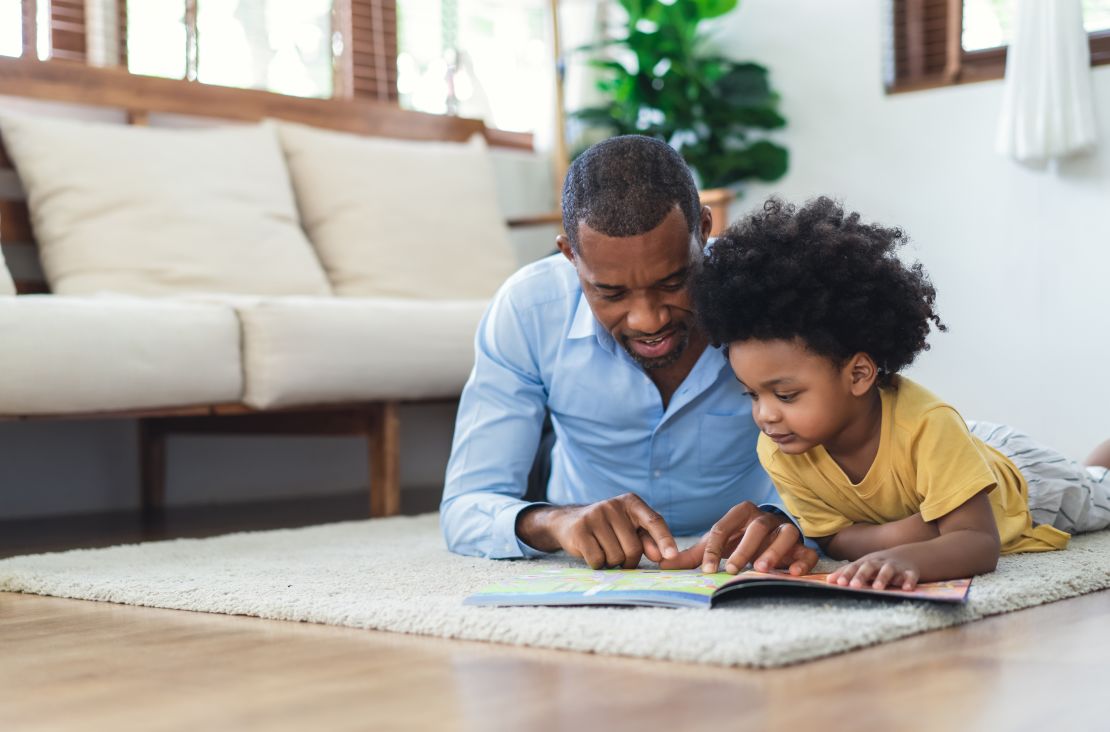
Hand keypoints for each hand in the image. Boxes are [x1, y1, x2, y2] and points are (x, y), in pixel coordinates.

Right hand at [516, 493, 678, 568]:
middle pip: (634, 548)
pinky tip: (592, 553)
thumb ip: (648, 540)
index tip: (672, 557)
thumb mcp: (629, 527)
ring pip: (616, 557)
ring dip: (612, 563)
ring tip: (604, 550)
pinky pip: (598, 560)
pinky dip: (598, 564)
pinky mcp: (580, 530)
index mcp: (631, 502)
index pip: (654, 521)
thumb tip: (662, 556)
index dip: (665, 540)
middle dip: (629, 560)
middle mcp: (613, 505)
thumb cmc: (607, 528)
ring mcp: (595, 516)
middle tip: (619, 556)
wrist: (568, 521)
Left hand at [659, 502, 817, 575]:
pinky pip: (806, 551)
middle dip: (743, 548)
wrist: (769, 539)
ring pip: (784, 534)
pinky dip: (801, 561)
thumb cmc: (738, 542)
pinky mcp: (802, 547)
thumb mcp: (716, 546)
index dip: (714, 548)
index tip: (707, 569)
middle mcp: (764, 519)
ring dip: (773, 551)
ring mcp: (786, 530)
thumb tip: (663, 564)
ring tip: (761, 569)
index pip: (724, 527)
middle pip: (755, 527)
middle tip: (732, 569)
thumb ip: (693, 556)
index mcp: (740, 514)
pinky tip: (791, 574)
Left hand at [827, 551, 920, 590]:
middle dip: (861, 576)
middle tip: (854, 586)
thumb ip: (846, 573)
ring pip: (888, 571)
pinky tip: (906, 588)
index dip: (846, 575)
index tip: (838, 583)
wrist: (907, 556)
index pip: (854, 567)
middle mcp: (879, 563)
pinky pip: (910, 576)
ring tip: (877, 587)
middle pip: (869, 567)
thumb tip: (828, 581)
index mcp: (867, 562)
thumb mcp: (863, 566)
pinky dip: (909, 581)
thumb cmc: (879, 565)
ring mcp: (895, 566)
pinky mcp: (910, 572)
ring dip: (882, 578)